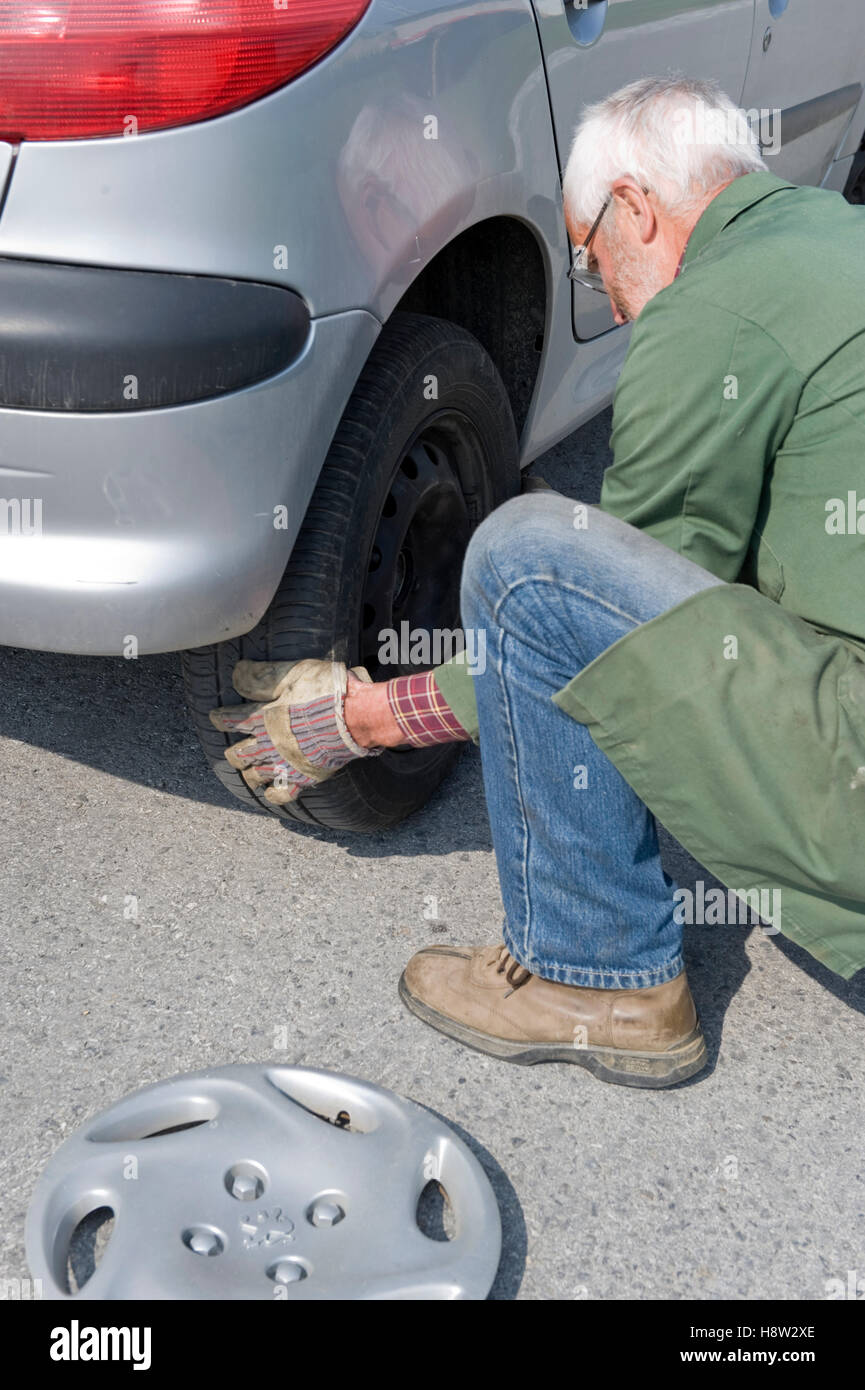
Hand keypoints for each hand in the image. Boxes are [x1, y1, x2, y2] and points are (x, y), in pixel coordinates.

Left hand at [208, 659, 380, 804]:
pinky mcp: (304, 777)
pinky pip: (281, 794)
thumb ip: (262, 676)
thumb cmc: (327, 691)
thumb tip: (235, 674)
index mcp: (263, 718)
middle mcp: (269, 744)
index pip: (232, 720)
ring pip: (254, 775)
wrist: (357, 716)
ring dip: (249, 772)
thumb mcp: (293, 673)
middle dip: (233, 751)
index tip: (216, 718)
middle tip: (234, 749)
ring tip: (250, 770)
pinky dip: (273, 793)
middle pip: (238, 754)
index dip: (221, 718)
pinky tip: (270, 790)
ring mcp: (285, 764)